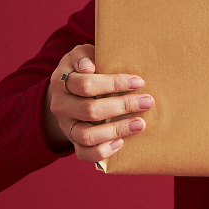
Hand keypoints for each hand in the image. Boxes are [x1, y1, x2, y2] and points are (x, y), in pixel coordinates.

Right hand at [44, 44, 153, 163]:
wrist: (66, 90)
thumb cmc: (84, 67)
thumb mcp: (82, 54)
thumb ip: (85, 54)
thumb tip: (88, 65)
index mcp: (61, 81)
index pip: (86, 85)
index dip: (114, 84)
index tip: (138, 82)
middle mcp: (60, 105)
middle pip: (89, 110)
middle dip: (122, 106)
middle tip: (147, 102)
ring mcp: (66, 126)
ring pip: (87, 135)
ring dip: (117, 130)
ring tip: (140, 124)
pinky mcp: (72, 141)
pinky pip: (84, 154)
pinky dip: (102, 151)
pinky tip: (121, 143)